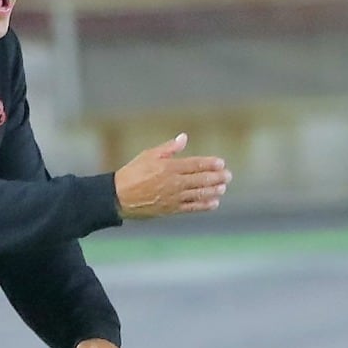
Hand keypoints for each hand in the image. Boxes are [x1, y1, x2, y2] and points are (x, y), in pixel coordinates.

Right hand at [113, 134, 230, 219]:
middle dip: (217, 177)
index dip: (210, 164)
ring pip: (199, 194)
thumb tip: (184, 137)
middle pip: (201, 180)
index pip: (195, 164)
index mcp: (169, 167)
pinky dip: (204, 205)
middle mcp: (174, 183)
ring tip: (223, 188)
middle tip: (228, 176)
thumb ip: (169, 148)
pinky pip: (191, 207)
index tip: (221, 163)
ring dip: (213, 191)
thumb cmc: (133, 173)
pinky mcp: (171, 209)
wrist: (119, 197)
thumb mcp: (149, 155)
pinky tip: (214, 203)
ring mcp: (174, 197)